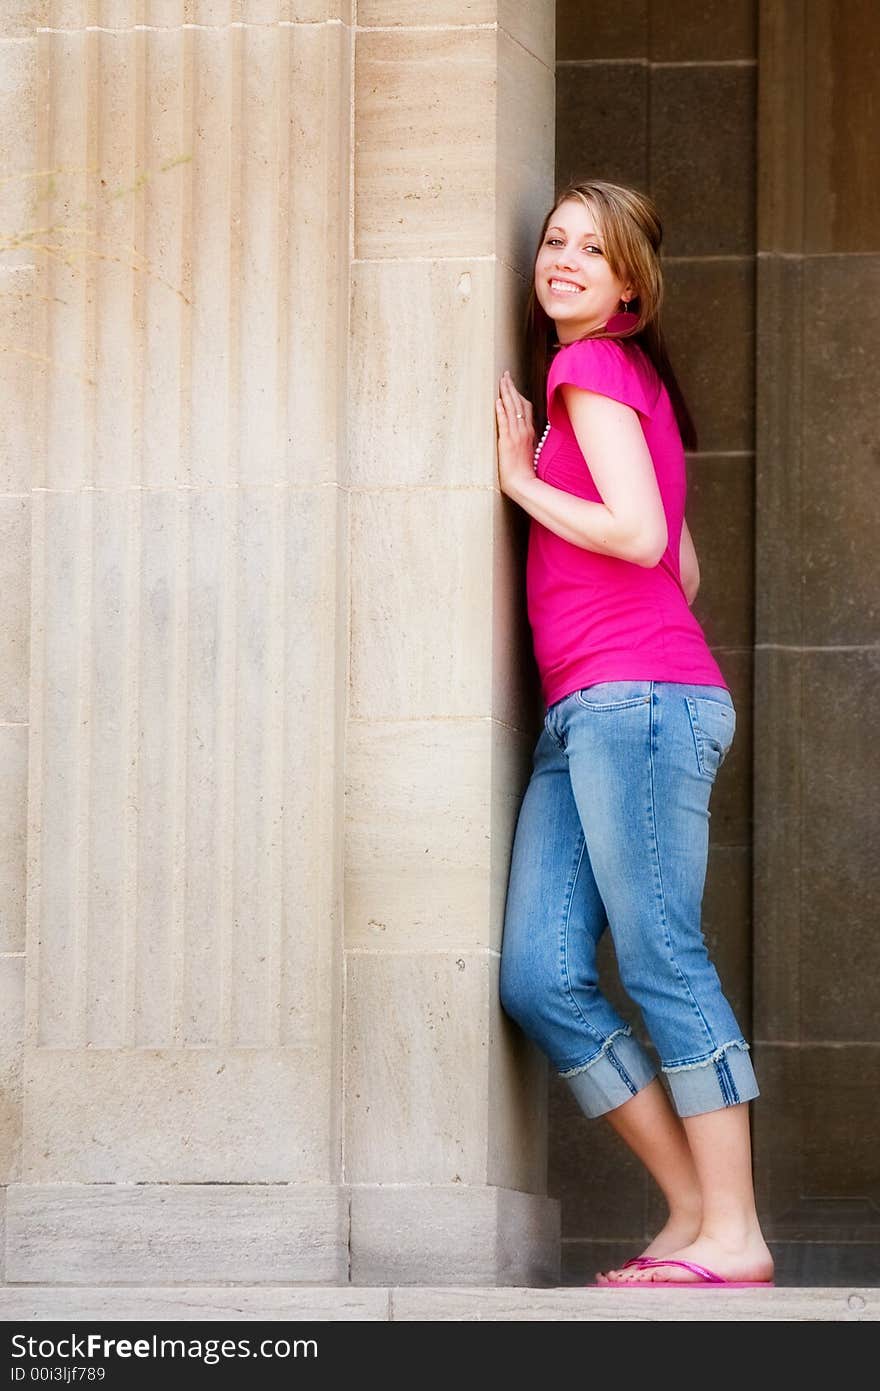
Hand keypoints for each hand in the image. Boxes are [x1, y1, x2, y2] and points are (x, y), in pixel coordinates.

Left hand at [495, 370, 535, 499]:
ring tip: (501, 381)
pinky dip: (501, 411)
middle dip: (511, 388)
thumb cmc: (525, 471)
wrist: (523, 484)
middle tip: (505, 375)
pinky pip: (505, 423)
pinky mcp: (507, 442)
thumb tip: (525, 432)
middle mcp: (524, 430)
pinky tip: (497, 401)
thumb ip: (527, 439)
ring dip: (506, 394)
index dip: (519, 394)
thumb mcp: (529, 451)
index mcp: (529, 432)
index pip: (525, 407)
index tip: (512, 384)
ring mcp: (516, 435)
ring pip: (512, 409)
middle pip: (518, 404)